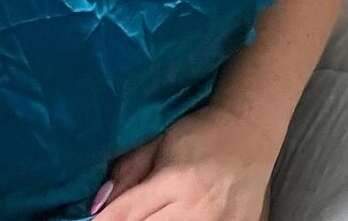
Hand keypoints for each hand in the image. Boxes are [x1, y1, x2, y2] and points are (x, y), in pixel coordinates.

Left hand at [91, 103, 275, 219]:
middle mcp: (196, 208)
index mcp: (175, 179)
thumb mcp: (160, 142)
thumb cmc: (199, 135)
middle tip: (115, 219)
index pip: (128, 212)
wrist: (249, 136)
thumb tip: (98, 203)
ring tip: (146, 215)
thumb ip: (128, 171)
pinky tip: (170, 218)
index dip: (105, 220)